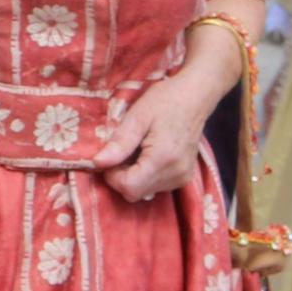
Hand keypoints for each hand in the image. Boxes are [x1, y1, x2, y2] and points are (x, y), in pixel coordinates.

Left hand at [93, 71, 218, 203]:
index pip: (129, 187)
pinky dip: (145, 176)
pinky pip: (156, 187)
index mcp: (163, 158)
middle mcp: (175, 174)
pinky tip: (148, 155)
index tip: (111, 157)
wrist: (194, 97)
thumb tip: (96, 163)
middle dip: (121, 176)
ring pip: (144, 192)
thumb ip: (119, 143)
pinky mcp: (185, 178)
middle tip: (122, 151)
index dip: (112, 176)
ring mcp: (183, 178)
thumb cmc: (164, 101)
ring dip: (133, 176)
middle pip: (135, 193)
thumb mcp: (137, 117)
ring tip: (137, 150)